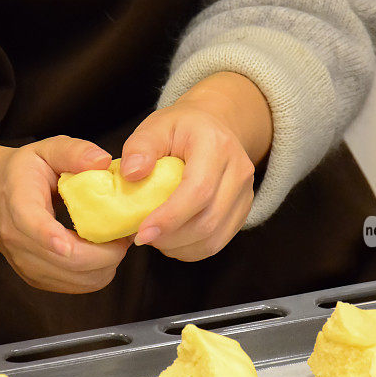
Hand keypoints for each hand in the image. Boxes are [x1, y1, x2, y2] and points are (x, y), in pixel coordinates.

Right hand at [0, 136, 131, 292]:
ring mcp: (26, 264)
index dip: (49, 236)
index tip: (69, 244)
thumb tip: (102, 161)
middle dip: (107, 251)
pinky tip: (101, 251)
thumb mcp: (47, 149)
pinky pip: (80, 285)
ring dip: (107, 263)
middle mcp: (17, 239)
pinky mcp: (37, 279)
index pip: (30, 223)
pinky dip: (99, 272)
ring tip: (114, 240)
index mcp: (18, 201)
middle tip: (126, 232)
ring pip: (79, 279)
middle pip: (67, 261)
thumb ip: (74, 151)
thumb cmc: (26, 171)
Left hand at [120, 72, 272, 261]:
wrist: (213, 126)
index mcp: (216, 146)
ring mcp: (245, 193)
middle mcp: (238, 170)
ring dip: (180, 247)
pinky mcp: (242, 210)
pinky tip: (172, 240)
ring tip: (156, 238)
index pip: (198, 190)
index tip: (142, 233)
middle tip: (143, 237)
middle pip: (208, 220)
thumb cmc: (180, 128)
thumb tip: (131, 174)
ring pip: (214, 238)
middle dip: (171, 238)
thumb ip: (140, 147)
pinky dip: (191, 249)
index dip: (170, 217)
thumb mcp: (155, 126)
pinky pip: (218, 242)